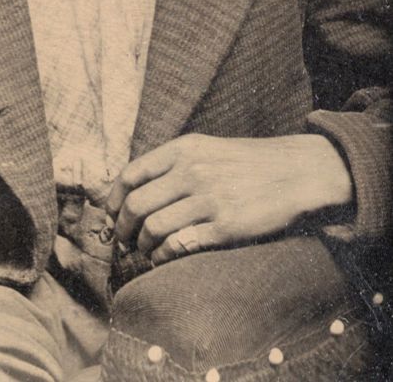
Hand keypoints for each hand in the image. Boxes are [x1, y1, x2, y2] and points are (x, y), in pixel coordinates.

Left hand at [106, 133, 352, 265]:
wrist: (296, 172)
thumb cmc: (247, 163)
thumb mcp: (206, 149)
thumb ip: (172, 164)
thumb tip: (135, 188)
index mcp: (183, 149)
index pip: (130, 175)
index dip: (114, 200)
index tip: (111, 216)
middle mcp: (192, 171)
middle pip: (136, 205)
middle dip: (123, 229)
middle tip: (124, 241)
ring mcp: (209, 199)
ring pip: (154, 228)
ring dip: (142, 246)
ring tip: (145, 251)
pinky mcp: (225, 226)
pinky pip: (179, 245)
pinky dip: (164, 256)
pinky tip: (165, 258)